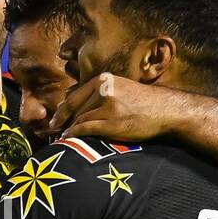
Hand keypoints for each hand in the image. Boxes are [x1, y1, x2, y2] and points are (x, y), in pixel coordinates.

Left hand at [48, 73, 169, 141]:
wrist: (166, 110)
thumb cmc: (143, 103)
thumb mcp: (120, 89)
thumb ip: (100, 94)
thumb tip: (74, 107)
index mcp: (104, 79)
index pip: (75, 96)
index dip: (62, 111)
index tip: (53, 120)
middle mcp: (105, 90)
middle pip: (76, 109)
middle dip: (63, 122)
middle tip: (52, 132)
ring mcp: (109, 106)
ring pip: (80, 119)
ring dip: (69, 130)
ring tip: (61, 138)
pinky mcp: (113, 122)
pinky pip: (86, 129)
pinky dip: (74, 134)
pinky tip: (69, 139)